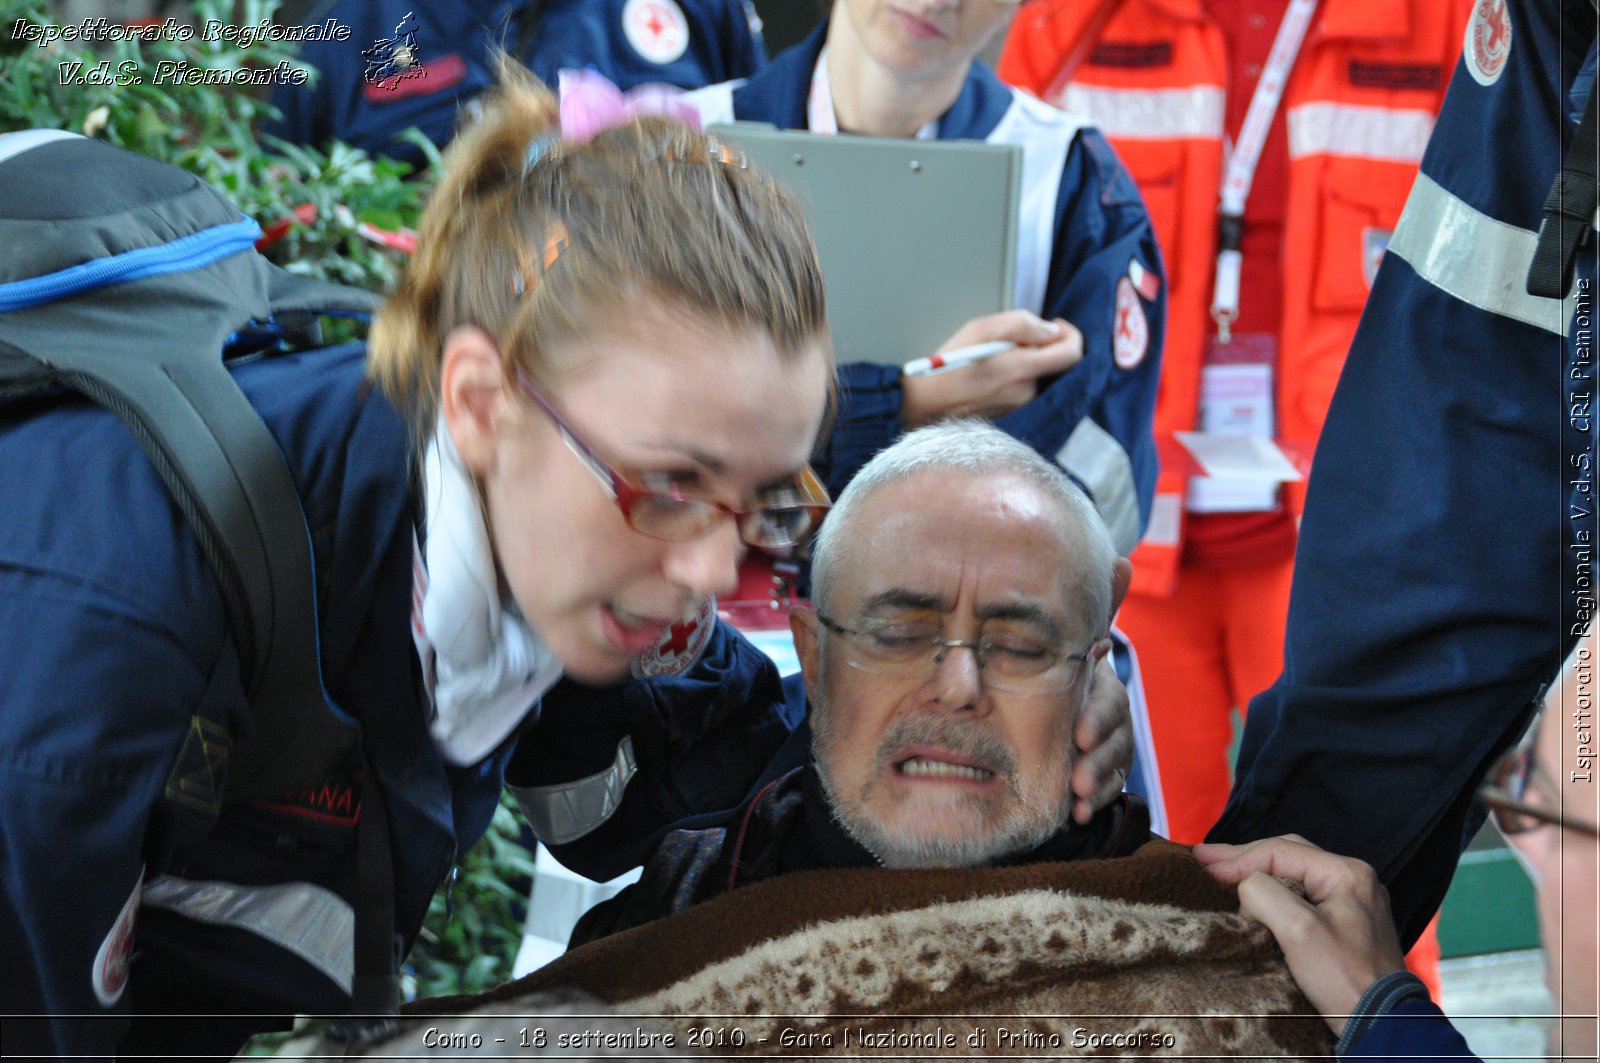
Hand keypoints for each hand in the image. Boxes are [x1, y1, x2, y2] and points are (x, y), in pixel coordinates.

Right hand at [901, 311, 1082, 428]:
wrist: (925, 404)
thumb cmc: (948, 365)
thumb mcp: (980, 329)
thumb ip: (1021, 324)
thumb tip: (1051, 330)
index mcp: (1021, 368)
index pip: (1071, 353)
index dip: (1071, 334)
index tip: (1056, 326)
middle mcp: (1027, 391)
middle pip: (1057, 364)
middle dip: (1043, 346)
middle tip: (1017, 339)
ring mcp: (1021, 406)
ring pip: (1041, 376)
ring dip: (1028, 362)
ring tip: (997, 358)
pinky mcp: (1013, 415)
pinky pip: (1027, 390)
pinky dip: (1018, 378)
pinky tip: (993, 376)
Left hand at [1070, 652, 1132, 823]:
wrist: (1061, 695)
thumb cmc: (1057, 677)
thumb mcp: (1062, 664)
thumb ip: (1073, 658)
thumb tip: (1098, 642)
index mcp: (1106, 689)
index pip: (1109, 702)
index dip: (1097, 720)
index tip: (1080, 737)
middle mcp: (1118, 718)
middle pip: (1115, 740)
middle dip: (1096, 762)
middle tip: (1079, 781)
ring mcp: (1118, 746)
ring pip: (1115, 767)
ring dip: (1098, 786)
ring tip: (1080, 800)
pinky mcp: (1113, 771)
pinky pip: (1111, 788)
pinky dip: (1097, 802)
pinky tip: (1081, 814)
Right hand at [1193, 836, 1407, 1035]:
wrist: (1383, 1025)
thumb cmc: (1344, 979)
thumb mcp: (1298, 931)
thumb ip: (1264, 894)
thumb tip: (1244, 887)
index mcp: (1346, 873)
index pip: (1279, 851)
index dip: (1237, 858)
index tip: (1202, 869)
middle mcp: (1353, 878)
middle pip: (1287, 854)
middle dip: (1243, 856)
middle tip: (1203, 858)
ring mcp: (1352, 900)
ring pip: (1294, 874)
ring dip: (1257, 873)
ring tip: (1221, 871)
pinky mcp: (1347, 922)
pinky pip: (1303, 894)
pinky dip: (1273, 892)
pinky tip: (1253, 895)